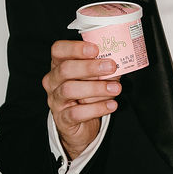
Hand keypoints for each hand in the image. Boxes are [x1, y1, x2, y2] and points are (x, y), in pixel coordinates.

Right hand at [43, 39, 120, 159]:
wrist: (80, 125)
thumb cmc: (88, 94)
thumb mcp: (95, 78)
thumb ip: (103, 68)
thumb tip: (119, 60)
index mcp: (59, 65)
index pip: (58, 50)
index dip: (75, 48)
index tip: (95, 49)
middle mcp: (53, 81)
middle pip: (65, 69)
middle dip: (89, 67)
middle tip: (111, 67)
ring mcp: (55, 100)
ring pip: (69, 90)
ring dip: (96, 88)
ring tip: (116, 89)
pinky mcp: (62, 119)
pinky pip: (76, 113)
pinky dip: (97, 108)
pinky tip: (112, 105)